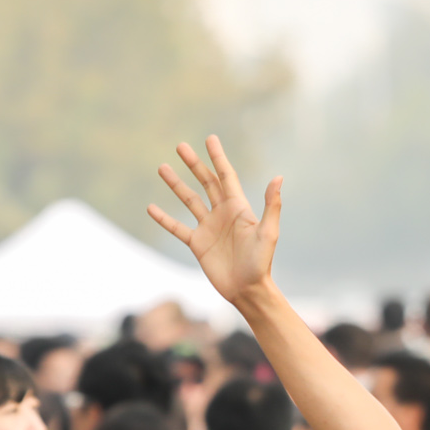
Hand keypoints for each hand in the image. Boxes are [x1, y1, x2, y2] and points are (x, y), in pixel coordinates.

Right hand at [147, 136, 282, 307]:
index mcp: (239, 208)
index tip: (209, 139)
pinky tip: (151, 208)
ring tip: (162, 167)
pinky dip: (164, 218)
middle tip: (180, 146)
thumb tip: (278, 177)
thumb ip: (271, 205)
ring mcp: (208, 228)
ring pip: (189, 200)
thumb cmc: (261, 263)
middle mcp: (222, 214)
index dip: (218, 158)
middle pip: (206, 182)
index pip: (226, 176)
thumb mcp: (268, 232)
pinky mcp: (198, 244)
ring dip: (176, 184)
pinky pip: (177, 228)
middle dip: (194, 164)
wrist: (247, 290)